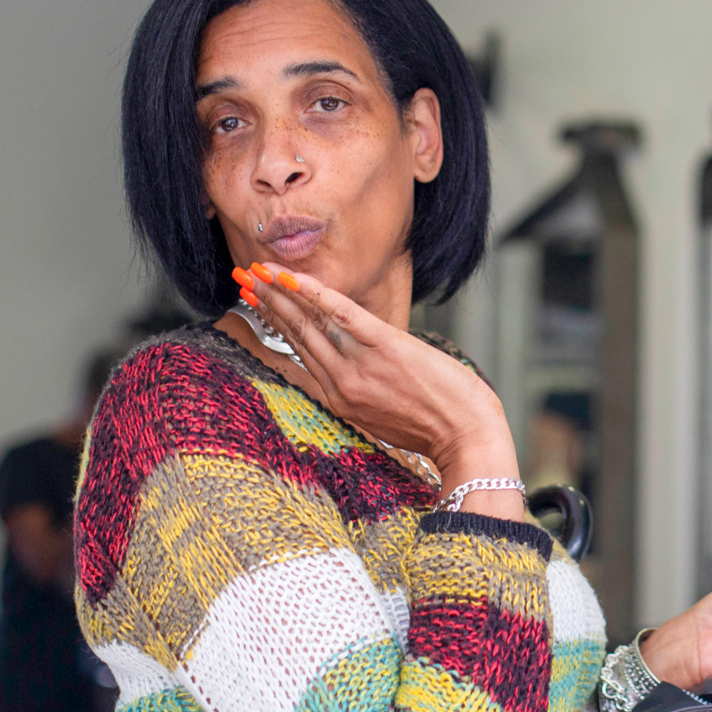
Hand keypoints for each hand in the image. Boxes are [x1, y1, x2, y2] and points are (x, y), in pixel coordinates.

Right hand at [240, 263, 526, 519]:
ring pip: (309, 323)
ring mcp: (360, 366)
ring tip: (256, 270)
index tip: (255, 304)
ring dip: (279, 293)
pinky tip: (291, 277)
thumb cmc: (437, 429)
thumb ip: (364, 394)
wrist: (467, 440)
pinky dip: (313, 293)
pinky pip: (340, 314)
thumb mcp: (386, 419)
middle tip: (243, 277)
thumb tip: (358, 371)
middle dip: (267, 303)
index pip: (300, 355)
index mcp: (341, 401)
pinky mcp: (383, 347)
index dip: (276, 326)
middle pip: (297, 335)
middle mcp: (341, 384)